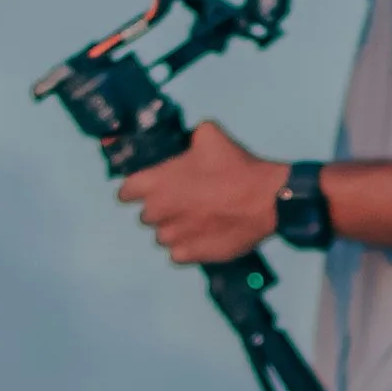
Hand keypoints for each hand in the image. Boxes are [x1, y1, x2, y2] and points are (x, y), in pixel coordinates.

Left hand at [123, 121, 285, 264]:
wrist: (266, 200)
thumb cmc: (235, 166)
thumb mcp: (209, 135)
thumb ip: (188, 138)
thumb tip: (187, 139)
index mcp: (155, 183)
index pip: (125, 192)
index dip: (135, 189)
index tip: (150, 188)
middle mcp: (157, 212)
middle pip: (146, 215)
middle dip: (159, 209)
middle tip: (182, 201)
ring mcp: (173, 237)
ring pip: (161, 236)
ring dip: (173, 229)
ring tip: (195, 221)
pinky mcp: (190, 255)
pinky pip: (177, 254)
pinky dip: (186, 247)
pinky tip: (202, 237)